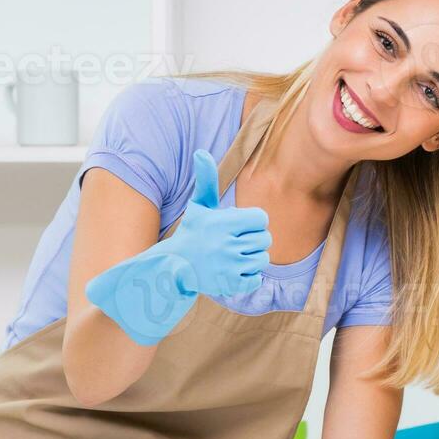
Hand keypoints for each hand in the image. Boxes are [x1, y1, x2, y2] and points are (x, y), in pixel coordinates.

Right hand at [86, 149, 270, 344]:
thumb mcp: (199, 206)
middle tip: (234, 243)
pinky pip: (256, 279)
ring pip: (263, 259)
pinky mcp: (230, 286)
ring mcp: (228, 267)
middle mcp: (225, 245)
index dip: (252, 222)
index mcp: (222, 223)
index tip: (239, 226)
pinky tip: (231, 271)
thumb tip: (201, 152)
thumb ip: (207, 180)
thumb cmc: (192, 233)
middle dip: (252, 240)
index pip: (261, 219)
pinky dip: (247, 277)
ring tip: (232, 256)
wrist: (174, 267)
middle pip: (265, 239)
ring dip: (251, 258)